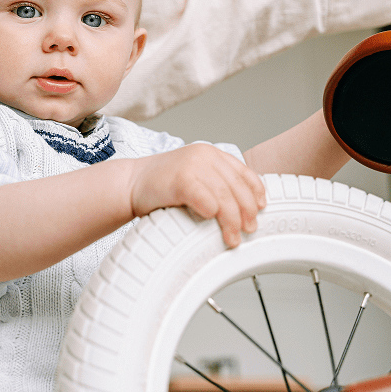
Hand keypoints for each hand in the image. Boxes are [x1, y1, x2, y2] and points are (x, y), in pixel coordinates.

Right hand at [127, 143, 265, 247]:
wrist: (129, 183)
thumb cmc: (160, 186)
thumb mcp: (193, 176)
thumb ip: (214, 183)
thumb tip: (241, 206)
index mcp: (210, 153)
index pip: (243, 172)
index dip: (256, 191)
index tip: (261, 208)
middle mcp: (204, 155)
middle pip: (237, 187)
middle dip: (247, 212)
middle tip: (249, 229)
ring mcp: (192, 166)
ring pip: (225, 198)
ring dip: (232, 222)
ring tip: (233, 238)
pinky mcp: (180, 180)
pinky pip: (206, 200)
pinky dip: (213, 213)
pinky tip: (212, 224)